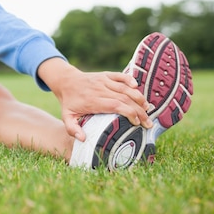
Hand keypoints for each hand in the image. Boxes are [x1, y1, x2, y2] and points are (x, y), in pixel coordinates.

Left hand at [38, 58, 152, 141]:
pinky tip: (137, 86)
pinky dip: (129, 79)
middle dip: (139, 110)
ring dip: (138, 98)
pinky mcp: (105, 75)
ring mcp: (103, 80)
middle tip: (148, 122)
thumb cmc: (69, 102)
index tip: (137, 123)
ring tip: (147, 109)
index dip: (129, 113)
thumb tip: (83, 139)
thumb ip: (72, 129)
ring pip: (125, 88)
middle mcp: (100, 89)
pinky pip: (119, 75)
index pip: (116, 106)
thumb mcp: (67, 117)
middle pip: (124, 98)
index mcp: (92, 101)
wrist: (65, 81)